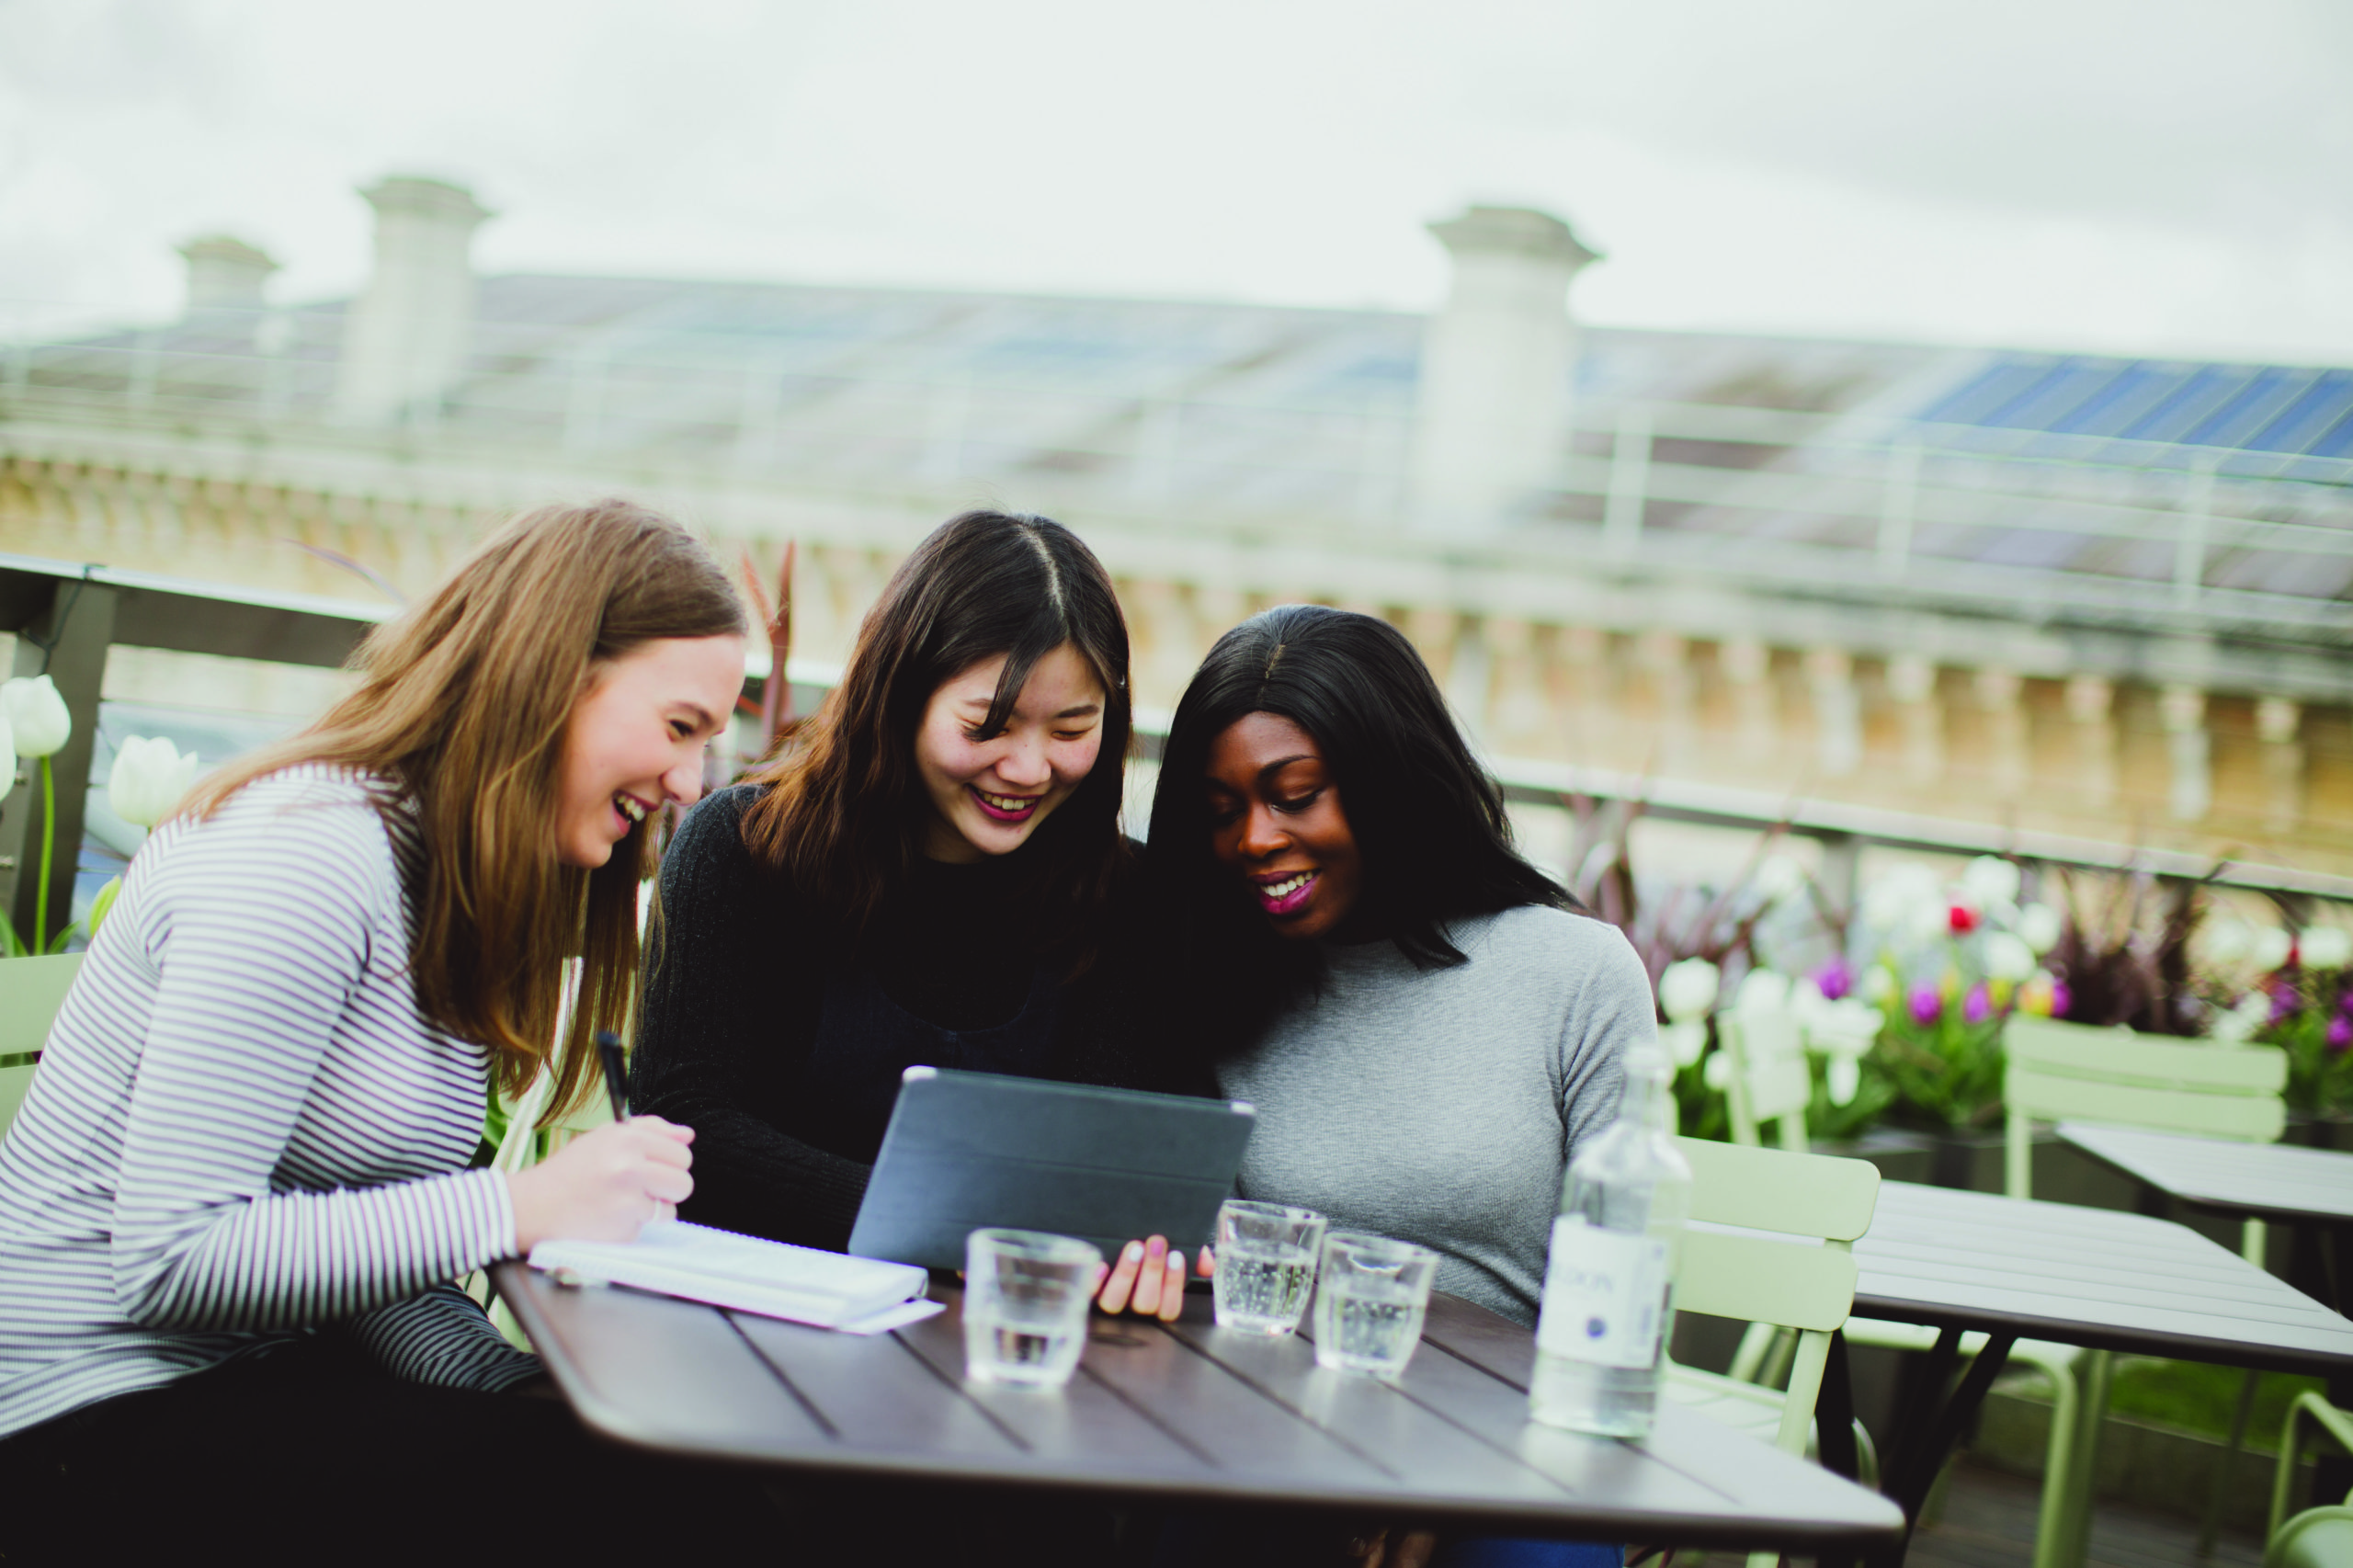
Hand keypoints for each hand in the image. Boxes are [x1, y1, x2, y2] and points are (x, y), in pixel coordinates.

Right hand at [507, 1115, 693, 1251]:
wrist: (532, 1206)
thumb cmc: (569, 1172)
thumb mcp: (604, 1137)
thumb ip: (649, 1130)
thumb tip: (687, 1136)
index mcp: (627, 1139)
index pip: (681, 1153)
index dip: (669, 1164)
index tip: (651, 1168)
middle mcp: (630, 1166)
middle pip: (684, 1182)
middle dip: (667, 1188)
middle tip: (640, 1188)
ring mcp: (628, 1199)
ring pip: (670, 1208)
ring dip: (653, 1209)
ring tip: (622, 1203)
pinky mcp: (623, 1227)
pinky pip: (646, 1228)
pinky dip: (631, 1226)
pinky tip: (608, 1218)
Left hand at [1094, 1235, 1213, 1321]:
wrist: (1109, 1222)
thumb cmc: (1146, 1239)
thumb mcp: (1176, 1243)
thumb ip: (1195, 1254)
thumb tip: (1207, 1264)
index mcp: (1155, 1299)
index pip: (1169, 1308)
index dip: (1173, 1284)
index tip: (1177, 1256)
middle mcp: (1131, 1306)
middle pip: (1145, 1305)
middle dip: (1152, 1273)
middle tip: (1156, 1242)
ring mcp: (1107, 1299)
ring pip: (1115, 1303)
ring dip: (1127, 1275)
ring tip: (1134, 1248)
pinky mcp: (1085, 1290)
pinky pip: (1087, 1295)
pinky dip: (1094, 1282)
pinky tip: (1102, 1264)